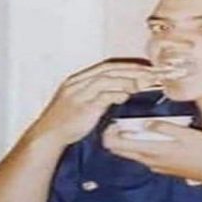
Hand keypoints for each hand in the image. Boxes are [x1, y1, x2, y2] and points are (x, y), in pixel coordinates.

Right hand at [27, 58, 161, 145]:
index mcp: (79, 79)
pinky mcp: (82, 107)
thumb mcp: (85, 102)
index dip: (128, 66)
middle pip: (110, 70)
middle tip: (152, 73)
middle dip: (132, 70)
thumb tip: (123, 91)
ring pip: (106, 79)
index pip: (108, 66)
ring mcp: (79, 93)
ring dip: (127, 80)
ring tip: (145, 83)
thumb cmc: (67, 121)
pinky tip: (127, 95)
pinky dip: (115, 94)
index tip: (147, 69)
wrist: (48, 135)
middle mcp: (78, 82)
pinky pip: (101, 96)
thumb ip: (101, 94)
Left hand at [102, 121, 201, 181]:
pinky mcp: (168, 169)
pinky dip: (144, 145)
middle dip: (117, 136)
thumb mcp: (188, 134)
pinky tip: (155, 135)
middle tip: (123, 120)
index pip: (117, 146)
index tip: (114, 119)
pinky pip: (148, 156)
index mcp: (154, 152)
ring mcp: (160, 167)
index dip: (109, 132)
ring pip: (135, 154)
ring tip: (139, 124)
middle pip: (122, 151)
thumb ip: (164, 128)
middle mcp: (152, 162)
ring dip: (131, 140)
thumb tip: (144, 123)